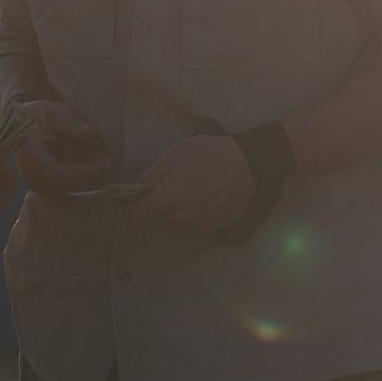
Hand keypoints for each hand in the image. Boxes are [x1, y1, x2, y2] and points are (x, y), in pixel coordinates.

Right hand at [14, 101, 111, 198]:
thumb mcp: (53, 112)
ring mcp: (34, 183)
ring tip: (101, 165)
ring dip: (86, 182)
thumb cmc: (37, 116)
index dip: (82, 172)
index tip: (102, 164)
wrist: (20, 125)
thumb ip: (70, 122)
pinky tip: (91, 171)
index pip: (58, 173)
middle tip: (107, 163)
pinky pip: (62, 192)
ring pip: (64, 193)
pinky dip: (79, 184)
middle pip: (63, 187)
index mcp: (30, 155)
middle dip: (89, 178)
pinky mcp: (41, 187)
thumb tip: (91, 131)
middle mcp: (30, 174)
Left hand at [127, 135, 254, 231]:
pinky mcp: (215, 227)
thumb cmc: (209, 153)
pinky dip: (194, 211)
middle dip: (158, 202)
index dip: (133, 205)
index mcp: (170, 198)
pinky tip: (206, 194)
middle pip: (158, 216)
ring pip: (176, 220)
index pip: (137, 215)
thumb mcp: (174, 154)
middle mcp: (183, 217)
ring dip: (177, 207)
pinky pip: (194, 222)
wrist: (249, 163)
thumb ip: (150, 174)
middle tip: (171, 182)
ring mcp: (200, 225)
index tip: (136, 196)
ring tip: (192, 186)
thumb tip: (134, 189)